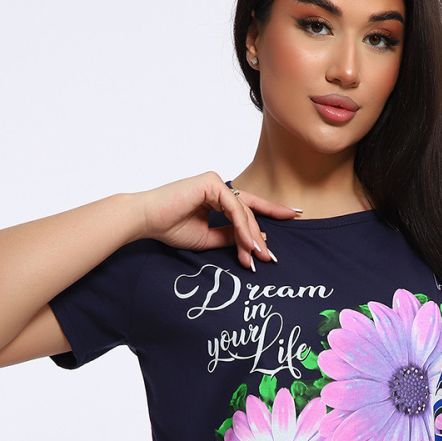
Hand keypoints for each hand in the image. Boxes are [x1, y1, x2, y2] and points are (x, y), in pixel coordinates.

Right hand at [135, 172, 300, 270]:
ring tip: (258, 256)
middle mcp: (218, 186)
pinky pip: (235, 207)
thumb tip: (254, 243)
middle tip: (268, 258)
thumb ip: (230, 237)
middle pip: (249, 212)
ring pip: (244, 212)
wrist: (146, 220)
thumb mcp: (207, 238)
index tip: (295, 215)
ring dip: (251, 236)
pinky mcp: (211, 182)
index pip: (250, 205)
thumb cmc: (169, 227)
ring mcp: (215, 182)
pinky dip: (242, 227)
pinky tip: (248, 243)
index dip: (273, 210)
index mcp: (217, 197)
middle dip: (258, 237)